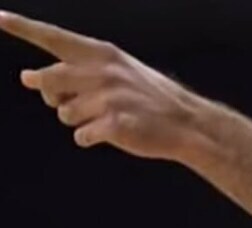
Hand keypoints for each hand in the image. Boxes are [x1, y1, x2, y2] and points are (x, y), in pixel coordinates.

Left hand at [0, 11, 207, 159]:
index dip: (24, 28)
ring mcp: (109, 99)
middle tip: (65, 100)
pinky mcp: (114, 125)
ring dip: (79, 120)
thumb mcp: (120, 70)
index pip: (55, 38)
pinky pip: (82, 136)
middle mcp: (103, 72)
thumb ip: (77, 70)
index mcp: (103, 54)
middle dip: (52, 94)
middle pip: (50, 81)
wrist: (189, 124)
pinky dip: (92, 138)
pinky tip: (113, 133)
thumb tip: (31, 79)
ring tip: (105, 118)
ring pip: (65, 114)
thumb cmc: (150, 98)